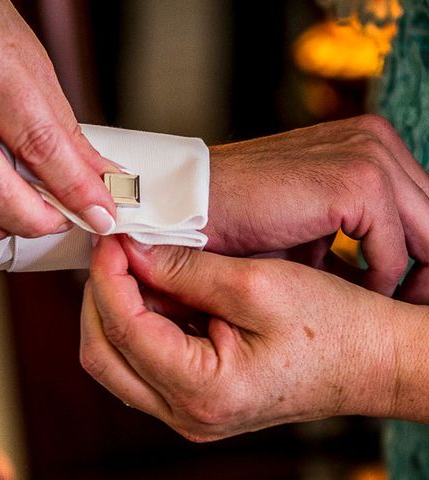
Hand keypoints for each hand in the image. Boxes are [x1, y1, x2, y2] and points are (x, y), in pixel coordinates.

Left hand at [80, 235, 403, 441]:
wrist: (370, 361)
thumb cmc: (332, 325)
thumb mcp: (257, 285)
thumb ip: (186, 269)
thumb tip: (131, 248)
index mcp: (203, 391)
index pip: (122, 328)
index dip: (107, 276)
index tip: (111, 236)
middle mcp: (186, 415)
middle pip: (101, 354)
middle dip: (99, 296)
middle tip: (116, 250)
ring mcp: (187, 412)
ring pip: (114, 359)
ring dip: (116, 308)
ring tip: (137, 265)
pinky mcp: (192, 399)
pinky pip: (140, 361)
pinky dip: (138, 322)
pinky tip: (158, 290)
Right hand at [203, 114, 428, 299]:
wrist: (185, 205)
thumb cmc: (238, 223)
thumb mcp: (308, 231)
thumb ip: (351, 245)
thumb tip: (386, 283)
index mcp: (365, 142)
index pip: (424, 207)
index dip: (423, 259)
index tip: (405, 299)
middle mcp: (374, 140)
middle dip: (425, 273)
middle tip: (404, 314)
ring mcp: (367, 157)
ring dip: (412, 283)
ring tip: (386, 313)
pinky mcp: (355, 183)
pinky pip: (392, 251)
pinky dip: (376, 282)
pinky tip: (348, 298)